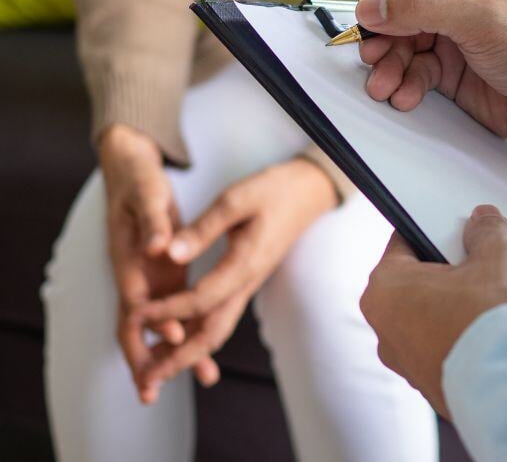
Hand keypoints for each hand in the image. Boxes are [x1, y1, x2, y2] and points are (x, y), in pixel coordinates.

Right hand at [99, 124, 216, 403]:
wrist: (131, 169)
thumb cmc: (139, 181)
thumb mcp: (147, 193)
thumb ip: (153, 221)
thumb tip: (157, 248)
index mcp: (128, 256)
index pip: (137, 297)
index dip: (155, 319)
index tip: (176, 336)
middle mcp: (136, 273)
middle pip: (137, 324)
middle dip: (147, 357)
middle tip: (154, 390)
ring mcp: (149, 275)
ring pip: (157, 322)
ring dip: (172, 350)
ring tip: (201, 376)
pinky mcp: (163, 272)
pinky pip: (172, 308)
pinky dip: (183, 329)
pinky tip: (203, 344)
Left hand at [131, 158, 337, 389]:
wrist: (307, 193)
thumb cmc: (273, 191)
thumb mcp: (235, 200)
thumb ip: (203, 229)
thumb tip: (170, 254)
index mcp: (244, 264)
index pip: (202, 299)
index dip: (168, 311)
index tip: (137, 315)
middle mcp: (247, 282)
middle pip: (212, 332)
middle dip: (179, 357)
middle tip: (149, 376)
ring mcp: (247, 284)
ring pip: (217, 329)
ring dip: (187, 352)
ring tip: (157, 369)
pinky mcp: (245, 280)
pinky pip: (220, 316)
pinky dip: (197, 333)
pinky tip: (178, 336)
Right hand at [356, 0, 506, 147]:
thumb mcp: (483, 20)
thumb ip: (422, 8)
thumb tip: (373, 7)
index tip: (372, 6)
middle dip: (383, 27)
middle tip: (373, 50)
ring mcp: (453, 26)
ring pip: (399, 35)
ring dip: (388, 61)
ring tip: (385, 83)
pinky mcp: (449, 61)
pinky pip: (412, 66)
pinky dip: (404, 81)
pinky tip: (405, 94)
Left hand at [360, 205, 506, 417]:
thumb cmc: (501, 327)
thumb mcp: (501, 254)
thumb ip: (487, 231)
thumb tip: (483, 223)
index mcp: (385, 291)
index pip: (404, 243)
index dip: (436, 231)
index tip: (457, 230)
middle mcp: (388, 334)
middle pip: (419, 283)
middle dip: (452, 272)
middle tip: (486, 266)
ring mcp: (412, 369)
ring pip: (435, 320)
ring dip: (463, 309)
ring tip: (500, 303)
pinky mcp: (439, 392)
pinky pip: (452, 352)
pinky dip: (472, 341)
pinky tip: (501, 335)